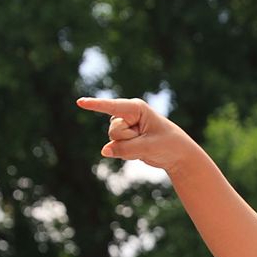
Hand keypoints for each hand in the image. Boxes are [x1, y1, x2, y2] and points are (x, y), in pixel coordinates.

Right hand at [75, 96, 197, 173]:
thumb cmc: (168, 144)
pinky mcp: (123, 138)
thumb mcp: (148, 147)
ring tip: (145, 144)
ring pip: (113, 140)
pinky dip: (128, 153)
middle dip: (128, 140)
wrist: (177, 154)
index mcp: (136, 108)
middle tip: (146, 139)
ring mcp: (124, 126)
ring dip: (129, 147)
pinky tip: (140, 150)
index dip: (95, 105)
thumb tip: (104, 151)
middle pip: (114, 131)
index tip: (80, 102)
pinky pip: (116, 149)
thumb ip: (125, 148)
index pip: (112, 107)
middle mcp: (127, 114)